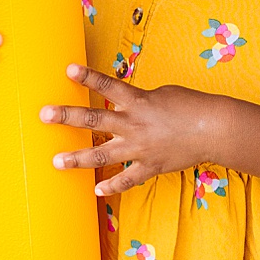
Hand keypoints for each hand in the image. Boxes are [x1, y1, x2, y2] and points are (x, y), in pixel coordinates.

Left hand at [40, 64, 222, 195]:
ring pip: (103, 154)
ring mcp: (140, 148)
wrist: (214, 129)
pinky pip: (127, 179)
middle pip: (95, 120)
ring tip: (57, 160)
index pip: (107, 86)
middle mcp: (134, 124)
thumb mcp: (160, 93)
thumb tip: (121, 104)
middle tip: (45, 114)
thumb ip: (137, 100)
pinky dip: (112, 185)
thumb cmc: (189, 105)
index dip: (87, 77)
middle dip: (68, 117)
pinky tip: (97, 189)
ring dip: (78, 158)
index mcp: (138, 101)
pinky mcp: (150, 166)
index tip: (68, 69)